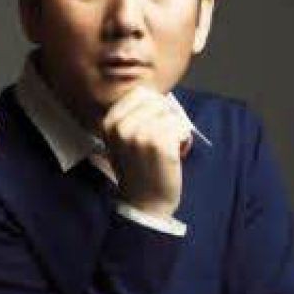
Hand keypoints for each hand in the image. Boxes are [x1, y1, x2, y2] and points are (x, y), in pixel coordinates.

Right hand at [101, 86, 191, 218]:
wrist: (144, 202)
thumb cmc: (138, 167)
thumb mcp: (122, 139)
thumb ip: (131, 114)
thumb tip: (151, 91)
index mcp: (109, 122)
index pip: (139, 93)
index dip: (153, 107)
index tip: (150, 127)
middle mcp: (121, 126)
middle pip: (157, 101)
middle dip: (165, 117)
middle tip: (159, 141)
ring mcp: (139, 134)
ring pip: (171, 113)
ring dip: (175, 130)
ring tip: (166, 148)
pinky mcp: (159, 143)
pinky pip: (182, 126)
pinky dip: (184, 139)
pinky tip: (175, 153)